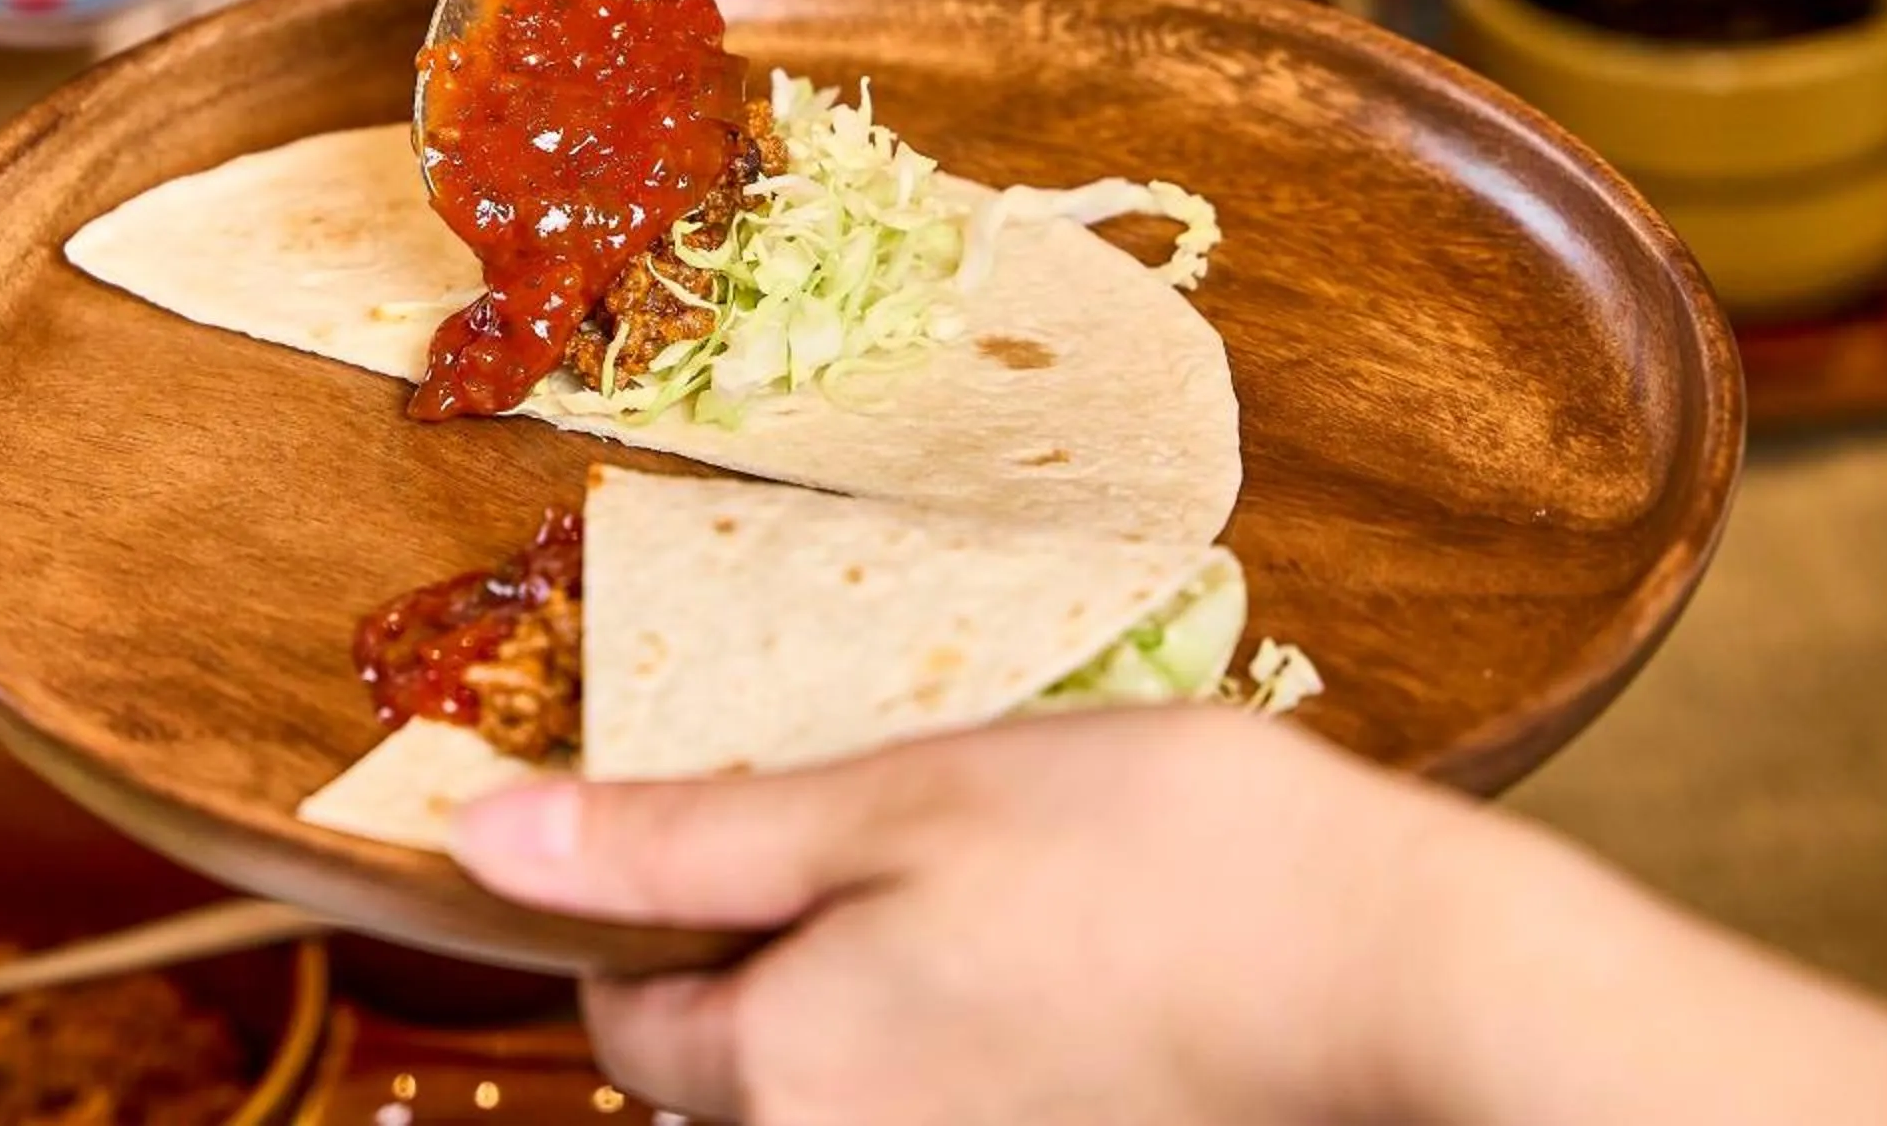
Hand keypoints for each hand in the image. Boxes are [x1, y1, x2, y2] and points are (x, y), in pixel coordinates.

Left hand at [453, 704, 1886, 1125]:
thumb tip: (480, 837)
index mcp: (785, 1078)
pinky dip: (961, 1010)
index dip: (646, 893)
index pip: (623, 1011)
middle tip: (869, 808)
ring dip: (872, 961)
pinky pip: (945, 1086)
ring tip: (979, 857)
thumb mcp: (885, 805)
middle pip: (734, 1051)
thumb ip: (671, 840)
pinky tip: (1048, 927)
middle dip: (767, 929)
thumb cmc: (1151, 865)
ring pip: (845, 1065)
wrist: (1406, 974)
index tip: (717, 800)